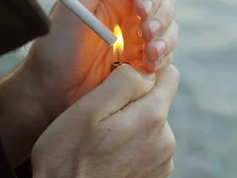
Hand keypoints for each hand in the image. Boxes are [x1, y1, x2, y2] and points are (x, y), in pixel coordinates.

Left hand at [23, 0, 178, 117]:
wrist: (49, 96)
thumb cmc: (55, 49)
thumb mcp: (73, 4)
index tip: (142, 12)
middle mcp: (128, 15)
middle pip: (165, 4)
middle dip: (161, 19)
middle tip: (146, 36)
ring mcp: (137, 41)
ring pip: (170, 30)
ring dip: (165, 40)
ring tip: (148, 56)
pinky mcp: (142, 65)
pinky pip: (166, 57)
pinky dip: (163, 60)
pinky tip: (148, 68)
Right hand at [31, 64, 179, 177]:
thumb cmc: (67, 157)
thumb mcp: (88, 109)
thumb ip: (124, 81)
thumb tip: (147, 70)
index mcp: (152, 116)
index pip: (169, 74)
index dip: (145, 69)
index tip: (121, 77)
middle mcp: (166, 140)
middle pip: (158, 101)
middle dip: (134, 101)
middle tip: (101, 114)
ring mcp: (162, 162)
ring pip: (150, 124)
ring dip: (131, 125)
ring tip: (100, 139)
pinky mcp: (154, 176)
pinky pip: (147, 147)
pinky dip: (131, 146)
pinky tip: (107, 156)